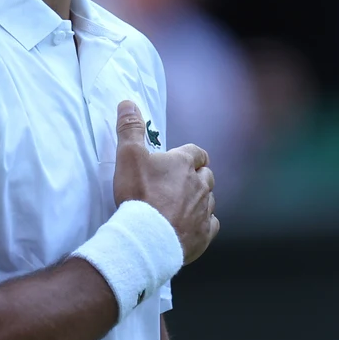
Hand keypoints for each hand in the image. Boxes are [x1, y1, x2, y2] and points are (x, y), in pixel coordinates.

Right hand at [111, 100, 218, 264]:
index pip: (197, 153)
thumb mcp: (129, 156)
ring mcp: (204, 210)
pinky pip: (210, 224)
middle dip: (196, 178)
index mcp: (184, 163)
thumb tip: (128, 103)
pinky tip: (190, 226)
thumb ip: (130, 129)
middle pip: (206, 176)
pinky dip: (202, 223)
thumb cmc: (138, 194)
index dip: (190, 156)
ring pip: (209, 200)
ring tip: (180, 206)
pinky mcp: (204, 234)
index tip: (180, 161)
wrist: (147, 237)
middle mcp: (200, 184)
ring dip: (198, 200)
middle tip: (177, 184)